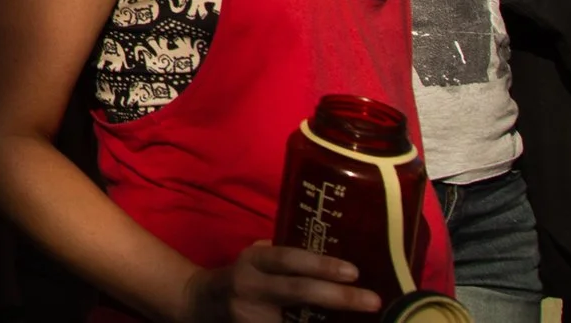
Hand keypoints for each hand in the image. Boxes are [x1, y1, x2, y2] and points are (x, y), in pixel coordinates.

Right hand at [182, 242, 379, 322]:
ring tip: (366, 322)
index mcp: (252, 262)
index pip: (286, 260)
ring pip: (296, 322)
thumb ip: (284, 258)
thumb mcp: (254, 259)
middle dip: (337, 297)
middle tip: (372, 300)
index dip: (319, 265)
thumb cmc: (238, 278)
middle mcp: (248, 288)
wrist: (197, 306)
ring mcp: (249, 317)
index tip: (353, 271)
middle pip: (296, 291)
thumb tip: (333, 254)